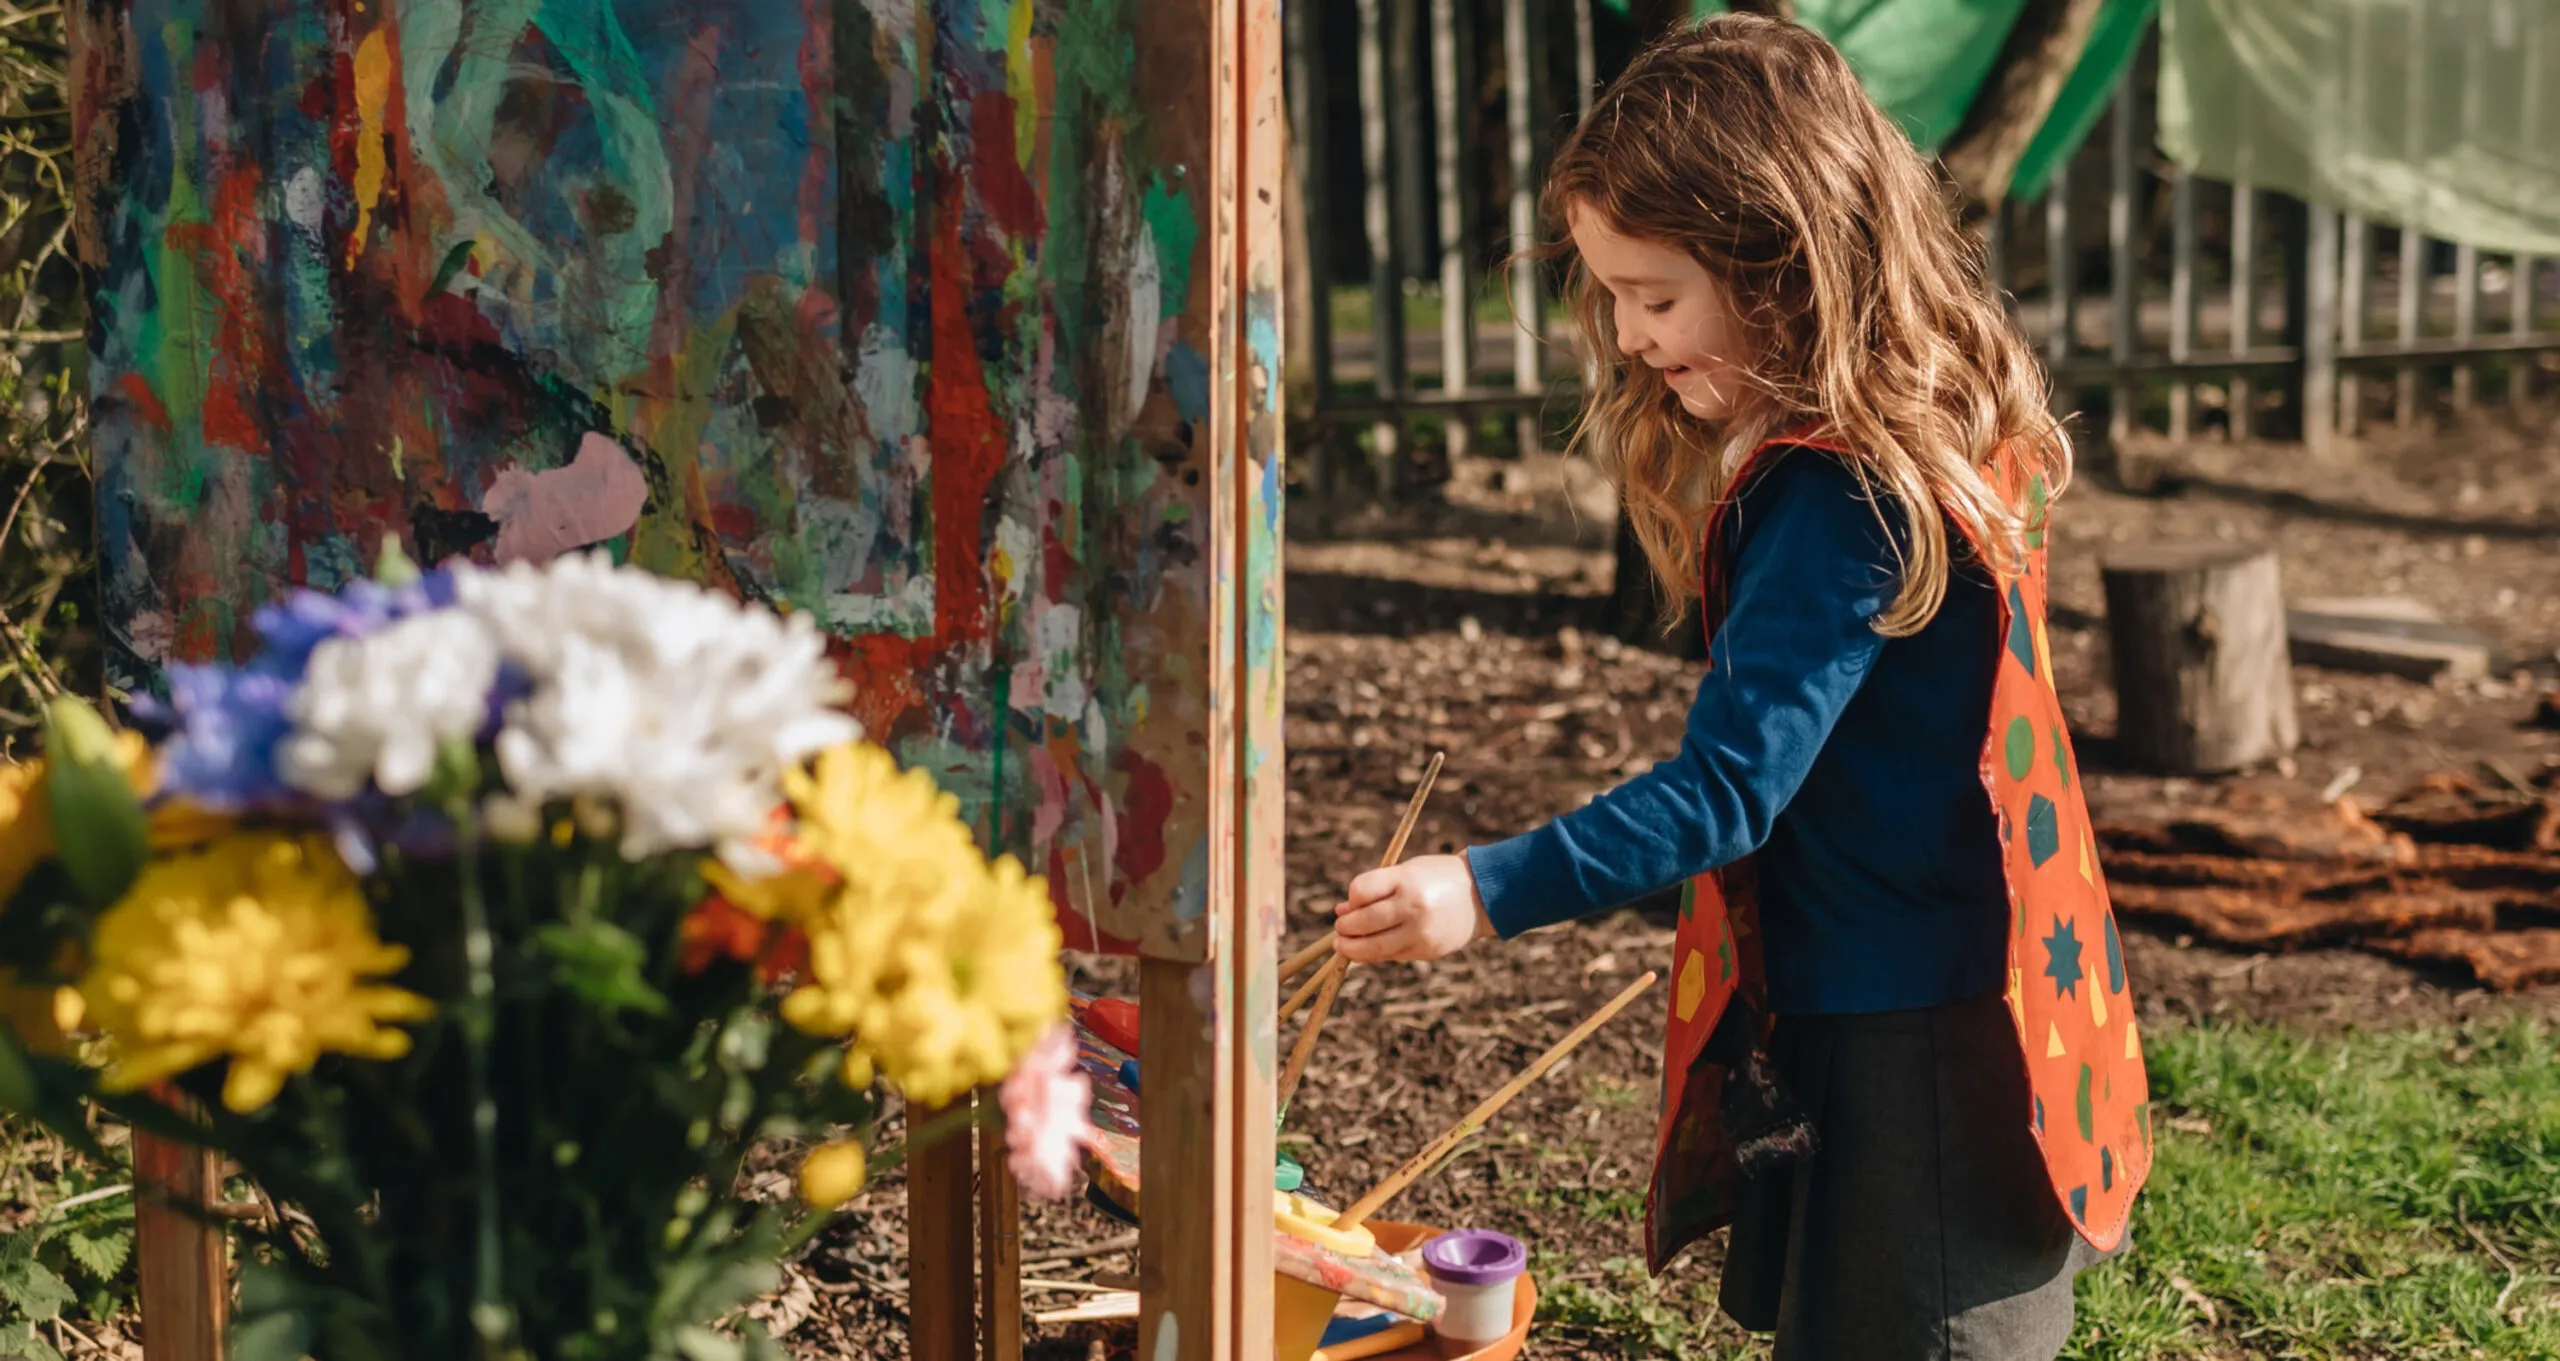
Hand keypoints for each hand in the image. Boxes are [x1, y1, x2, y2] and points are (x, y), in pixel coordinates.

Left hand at [1333, 854, 1494, 963]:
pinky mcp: (1426, 951)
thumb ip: (1376, 889)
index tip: (1353, 900)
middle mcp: (1413, 907)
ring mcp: (1420, 932)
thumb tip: (1340, 911)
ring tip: (1343, 945)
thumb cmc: (1438, 878)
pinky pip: (1391, 956)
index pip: (1360, 891)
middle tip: (1339, 928)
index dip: (1352, 898)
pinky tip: (1369, 950)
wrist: (1483, 896)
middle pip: (1362, 923)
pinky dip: (1375, 954)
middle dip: (1344, 927)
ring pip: (1373, 948)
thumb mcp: (1408, 871)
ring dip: (1351, 949)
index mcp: (1406, 880)